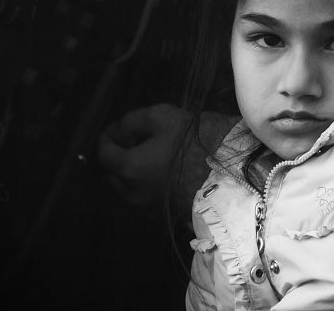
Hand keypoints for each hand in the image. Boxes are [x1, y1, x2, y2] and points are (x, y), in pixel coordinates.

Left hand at [97, 103, 237, 207]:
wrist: (230, 178)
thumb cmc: (196, 144)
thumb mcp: (163, 118)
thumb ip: (133, 121)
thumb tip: (116, 129)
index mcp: (129, 168)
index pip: (103, 154)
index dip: (106, 138)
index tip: (112, 130)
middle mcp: (133, 192)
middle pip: (113, 174)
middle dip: (117, 156)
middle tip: (132, 140)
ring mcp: (148, 208)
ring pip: (128, 188)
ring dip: (132, 172)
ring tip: (149, 155)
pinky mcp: (164, 216)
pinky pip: (145, 197)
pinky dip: (146, 184)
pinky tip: (162, 172)